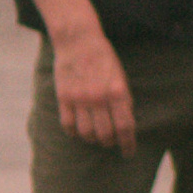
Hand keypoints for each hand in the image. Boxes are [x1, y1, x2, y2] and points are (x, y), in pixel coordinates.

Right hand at [51, 24, 136, 151]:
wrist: (79, 40)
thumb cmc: (104, 58)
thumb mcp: (121, 77)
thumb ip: (123, 100)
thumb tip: (126, 125)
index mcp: (118, 92)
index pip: (126, 127)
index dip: (128, 144)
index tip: (128, 153)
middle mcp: (99, 98)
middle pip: (105, 135)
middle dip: (110, 143)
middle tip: (111, 142)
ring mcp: (80, 98)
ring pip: (86, 133)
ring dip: (92, 139)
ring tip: (95, 136)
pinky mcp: (64, 97)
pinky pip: (68, 125)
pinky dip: (73, 133)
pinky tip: (78, 130)